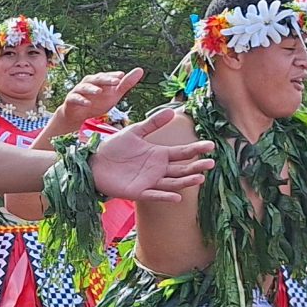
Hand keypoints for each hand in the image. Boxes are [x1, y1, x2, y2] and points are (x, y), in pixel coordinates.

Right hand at [54, 67, 138, 130]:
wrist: (78, 116)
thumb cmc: (97, 103)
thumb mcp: (114, 95)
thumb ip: (125, 84)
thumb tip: (140, 70)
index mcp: (99, 81)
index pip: (107, 76)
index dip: (113, 75)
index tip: (122, 76)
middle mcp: (88, 83)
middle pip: (96, 79)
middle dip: (105, 80)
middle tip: (115, 81)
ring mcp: (79, 91)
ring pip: (85, 87)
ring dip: (92, 89)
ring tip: (99, 91)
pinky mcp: (71, 100)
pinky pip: (75, 98)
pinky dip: (81, 100)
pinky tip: (87, 103)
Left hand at [92, 105, 215, 203]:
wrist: (94, 161)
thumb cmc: (114, 147)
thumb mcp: (135, 132)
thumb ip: (153, 123)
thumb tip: (171, 111)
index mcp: (159, 154)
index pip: (182, 152)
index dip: (196, 149)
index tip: (211, 145)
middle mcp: (158, 169)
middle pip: (181, 169)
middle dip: (196, 166)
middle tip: (211, 163)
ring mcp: (150, 181)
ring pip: (172, 182)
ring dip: (186, 181)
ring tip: (200, 177)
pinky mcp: (138, 191)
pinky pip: (155, 194)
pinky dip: (165, 196)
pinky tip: (178, 196)